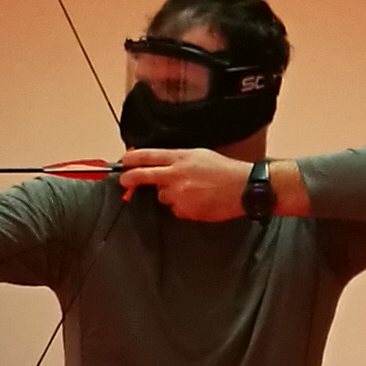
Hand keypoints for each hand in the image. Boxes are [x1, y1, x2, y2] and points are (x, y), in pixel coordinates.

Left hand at [119, 147, 252, 221]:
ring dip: (170, 195)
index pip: (147, 156)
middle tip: (124, 182)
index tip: (122, 162)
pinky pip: (176, 209)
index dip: (131, 159)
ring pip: (162, 196)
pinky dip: (183, 206)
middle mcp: (175, 174)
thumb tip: (159, 163)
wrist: (243, 187)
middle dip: (129, 179)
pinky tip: (198, 201)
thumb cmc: (224, 170)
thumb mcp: (199, 155)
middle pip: (143, 176)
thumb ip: (177, 159)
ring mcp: (179, 194)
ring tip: (192, 191)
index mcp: (180, 157)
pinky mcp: (185, 210)